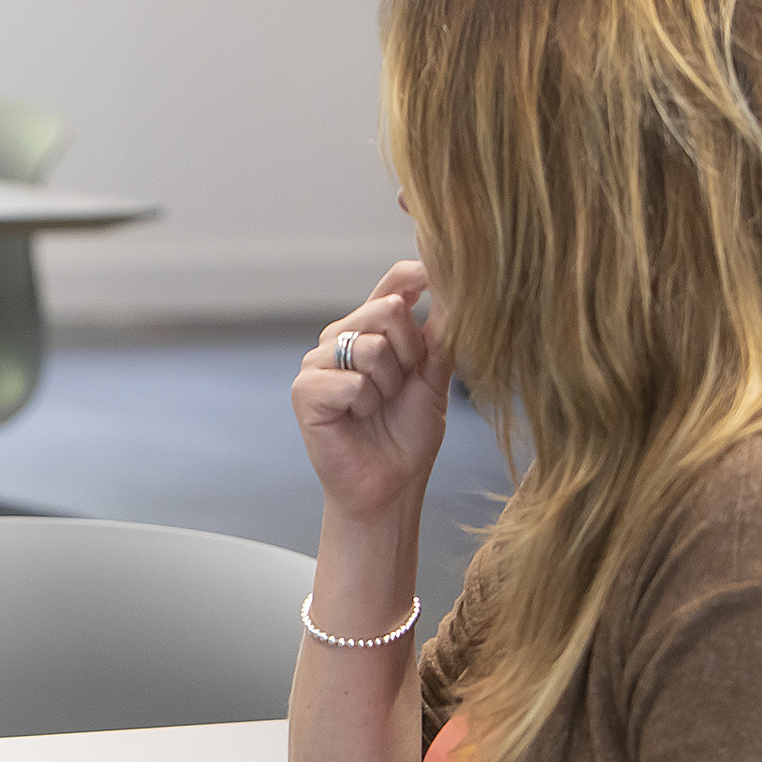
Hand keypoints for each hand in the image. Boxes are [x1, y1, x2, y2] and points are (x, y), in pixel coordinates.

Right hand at [295, 263, 449, 520]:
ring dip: (389, 385)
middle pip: (387, 309)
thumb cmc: (408, 436)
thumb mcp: (434, 378)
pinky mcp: (305, 390)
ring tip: (379, 407)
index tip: (441, 277)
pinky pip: (353, 381)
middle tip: (402, 387)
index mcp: (371, 328)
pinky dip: (367, 404)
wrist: (390, 486)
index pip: (393, 283)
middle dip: (410, 353)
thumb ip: (440, 335)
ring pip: (371, 346)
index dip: (419, 274)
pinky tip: (358, 419)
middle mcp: (341, 337)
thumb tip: (456, 288)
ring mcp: (319, 362)